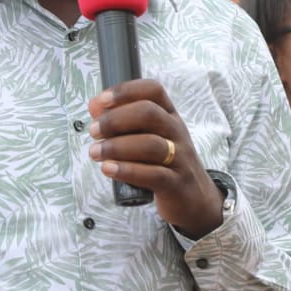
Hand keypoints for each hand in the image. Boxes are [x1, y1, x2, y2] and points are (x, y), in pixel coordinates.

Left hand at [87, 79, 223, 237]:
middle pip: (149, 113)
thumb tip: (94, 105)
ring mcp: (180, 158)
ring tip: (95, 152)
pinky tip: (108, 169)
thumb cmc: (164, 163)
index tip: (102, 100)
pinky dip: (127, 170)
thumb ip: (120, 121)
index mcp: (169, 115)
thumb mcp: (147, 137)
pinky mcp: (176, 184)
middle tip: (94, 131)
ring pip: (150, 144)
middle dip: (115, 119)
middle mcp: (176, 132)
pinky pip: (154, 174)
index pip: (153, 90)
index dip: (126, 90)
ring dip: (116, 146)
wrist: (196, 200)